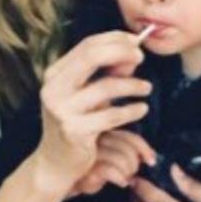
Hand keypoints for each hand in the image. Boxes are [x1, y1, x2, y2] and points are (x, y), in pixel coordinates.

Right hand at [35, 31, 151, 192]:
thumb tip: (131, 55)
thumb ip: (103, 74)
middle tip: (141, 58)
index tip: (135, 42)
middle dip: (121, 52)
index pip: (86, 46)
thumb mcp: (85, 94)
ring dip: (132, 85)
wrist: (56, 162)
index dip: (114, 39)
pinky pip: (112, 115)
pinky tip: (140, 109)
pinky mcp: (75, 131)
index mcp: (54, 75)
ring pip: (105, 87)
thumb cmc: (74, 123)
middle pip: (90, 57)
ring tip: (146, 88)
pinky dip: (132, 110)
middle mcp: (54, 89)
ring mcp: (62, 110)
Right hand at [69, 130, 155, 196]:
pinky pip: (112, 171)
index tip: (151, 161)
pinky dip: (120, 179)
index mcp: (102, 131)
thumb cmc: (88, 167)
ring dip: (128, 173)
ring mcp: (90, 151)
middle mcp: (96, 137)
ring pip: (123, 161)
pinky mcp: (86, 166)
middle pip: (129, 150)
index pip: (130, 137)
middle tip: (129, 174)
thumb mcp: (107, 153)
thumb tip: (150, 155)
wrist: (61, 178)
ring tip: (123, 178)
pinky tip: (119, 183)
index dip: (144, 149)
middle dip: (135, 165)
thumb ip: (124, 147)